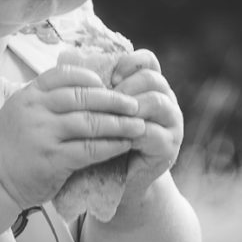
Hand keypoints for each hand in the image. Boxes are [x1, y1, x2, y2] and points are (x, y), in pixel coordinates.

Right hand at [0, 65, 146, 209]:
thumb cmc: (11, 147)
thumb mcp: (20, 112)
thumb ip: (46, 100)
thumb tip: (84, 88)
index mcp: (28, 95)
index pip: (64, 74)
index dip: (91, 77)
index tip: (108, 84)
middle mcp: (34, 110)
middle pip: (83, 96)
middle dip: (114, 100)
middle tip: (135, 104)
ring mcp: (42, 134)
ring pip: (90, 122)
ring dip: (119, 123)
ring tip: (138, 125)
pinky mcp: (51, 159)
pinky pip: (89, 149)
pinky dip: (111, 146)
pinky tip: (124, 144)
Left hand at [110, 50, 182, 198]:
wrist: (112, 181)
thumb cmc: (100, 140)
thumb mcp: (99, 111)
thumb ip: (97, 89)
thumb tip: (70, 59)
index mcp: (150, 86)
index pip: (147, 60)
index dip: (128, 63)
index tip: (107, 78)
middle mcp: (166, 100)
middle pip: (152, 78)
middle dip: (124, 88)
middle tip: (101, 102)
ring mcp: (172, 123)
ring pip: (156, 102)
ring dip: (127, 108)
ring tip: (106, 119)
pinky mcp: (169, 147)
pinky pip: (152, 133)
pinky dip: (130, 133)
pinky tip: (113, 138)